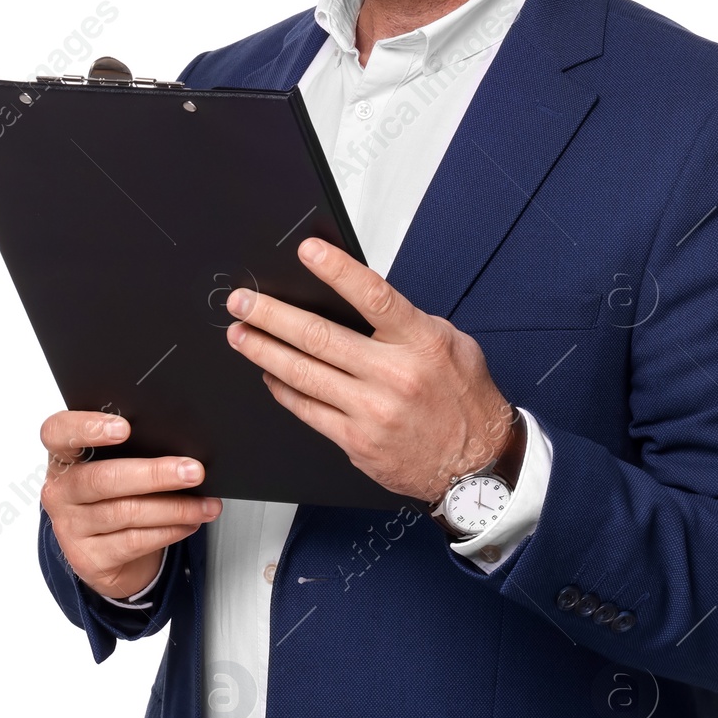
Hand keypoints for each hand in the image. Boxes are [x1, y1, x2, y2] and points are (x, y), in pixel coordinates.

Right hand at [38, 411, 221, 598]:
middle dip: (155, 474)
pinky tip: (189, 523)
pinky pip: (134, 542)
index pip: (58, 433)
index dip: (87, 427)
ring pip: (126, 513)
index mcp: (64, 456)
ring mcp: (70, 528)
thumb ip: (133, 448)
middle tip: (193, 471)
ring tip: (205, 504)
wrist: (107, 551)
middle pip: (103, 478)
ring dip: (175, 508)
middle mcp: (60, 491)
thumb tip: (182, 443)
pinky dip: (169, 531)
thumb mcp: (115, 464)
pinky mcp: (88, 558)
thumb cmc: (116, 493)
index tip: (125, 428)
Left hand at [224, 237, 516, 502]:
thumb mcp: (452, 344)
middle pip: (320, 337)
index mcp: (420, 342)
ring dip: (265, 351)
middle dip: (272, 316)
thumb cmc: (464, 399)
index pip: (373, 296)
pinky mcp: (356, 441)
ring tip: (241, 334)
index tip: (307, 251)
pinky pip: (308, 410)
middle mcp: (394, 375)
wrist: (477, 466)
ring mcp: (372, 411)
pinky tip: (269, 375)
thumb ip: (406, 322)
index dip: (337, 271)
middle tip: (243, 302)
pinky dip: (284, 389)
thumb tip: (359, 299)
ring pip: (304, 374)